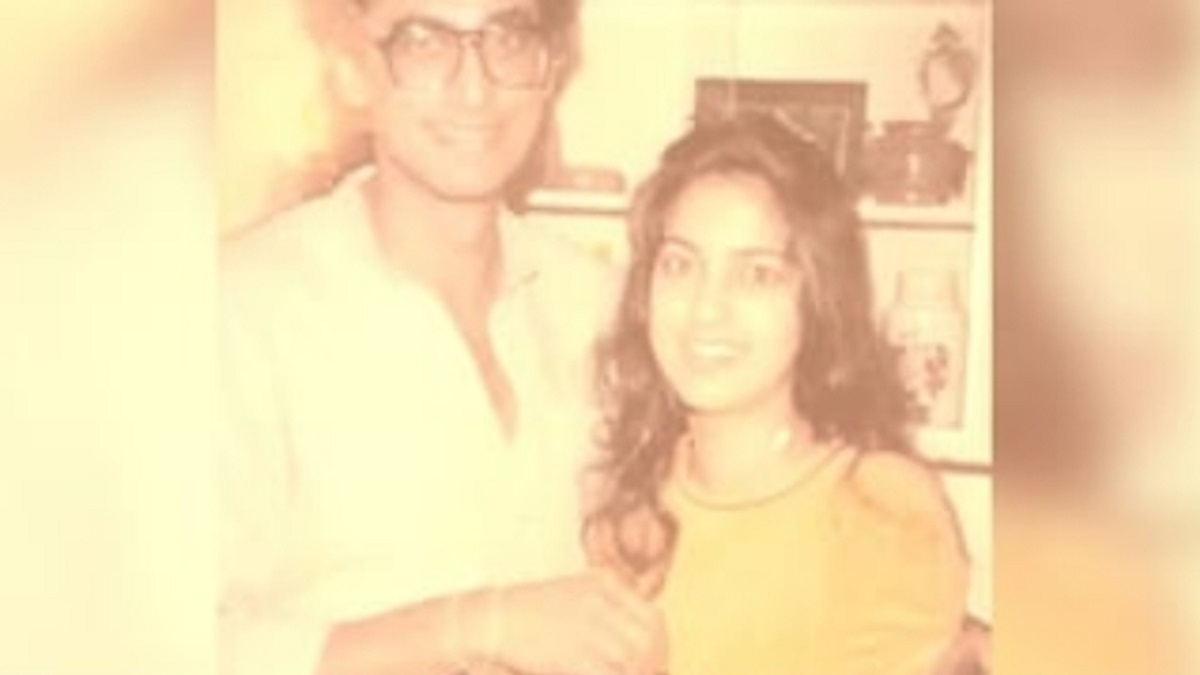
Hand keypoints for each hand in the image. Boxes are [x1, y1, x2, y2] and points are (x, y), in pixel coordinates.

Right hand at [467, 571, 665, 674]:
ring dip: (640, 674)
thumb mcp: (575, 593)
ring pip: (636, 661)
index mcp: (604, 585)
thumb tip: (642, 636)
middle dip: (656, 665)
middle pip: (649, 641)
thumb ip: (607, 606)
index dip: (660, 646)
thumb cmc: (530, 611)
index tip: (657, 663)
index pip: (653, 618)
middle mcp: (602, 603)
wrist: (493, 619)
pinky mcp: (576, 656)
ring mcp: (589, 628)